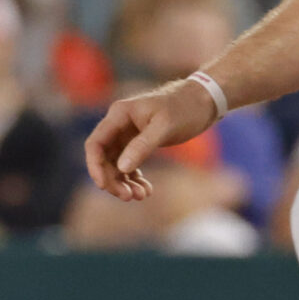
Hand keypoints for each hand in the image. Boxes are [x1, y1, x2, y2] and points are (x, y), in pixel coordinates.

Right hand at [82, 79, 221, 201]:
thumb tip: (122, 168)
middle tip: (128, 197)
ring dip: (124, 182)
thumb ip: (142, 146)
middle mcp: (118, 124)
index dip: (95, 166)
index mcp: (119, 115)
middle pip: (104, 158)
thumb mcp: (164, 127)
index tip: (104, 186)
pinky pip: (129, 164)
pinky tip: (147, 189)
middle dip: (113, 179)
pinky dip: (135, 178)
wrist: (203, 102)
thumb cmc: (184, 108)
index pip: (96, 143)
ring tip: (141, 196)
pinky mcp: (138, 142)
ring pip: (116, 164)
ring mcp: (127, 134)